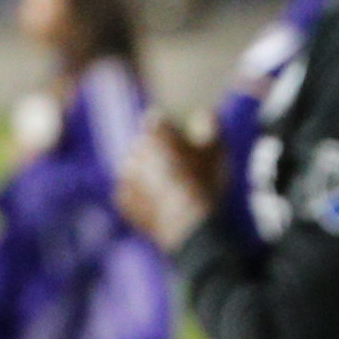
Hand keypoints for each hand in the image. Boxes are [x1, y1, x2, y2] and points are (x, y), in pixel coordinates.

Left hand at [118, 118, 217, 253]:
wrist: (189, 225)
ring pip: (137, 169)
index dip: (172, 132)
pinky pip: (132, 192)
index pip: (159, 122)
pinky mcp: (121, 199)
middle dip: (159, 154)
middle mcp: (134, 150)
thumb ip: (212, 126)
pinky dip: (143, 196)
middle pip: (146, 146)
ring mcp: (125, 176)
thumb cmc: (205, 183)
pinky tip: (162, 205)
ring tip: (172, 190)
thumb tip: (205, 112)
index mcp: (155, 133)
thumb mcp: (217, 151)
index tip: (183, 143)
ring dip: (149, 174)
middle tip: (180, 170)